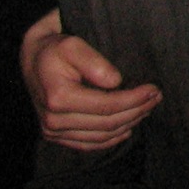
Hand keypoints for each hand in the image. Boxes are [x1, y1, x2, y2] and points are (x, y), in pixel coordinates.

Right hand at [22, 11, 159, 152]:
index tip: (154, 89)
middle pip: (107, 123)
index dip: (135, 99)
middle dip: (136, 111)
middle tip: (156, 98)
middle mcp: (53, 120)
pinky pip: (88, 144)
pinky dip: (110, 139)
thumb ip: (95, 62)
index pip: (107, 105)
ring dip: (128, 124)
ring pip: (101, 136)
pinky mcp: (54, 135)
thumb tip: (116, 82)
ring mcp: (52, 131)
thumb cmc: (55, 49)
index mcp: (59, 98)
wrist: (33, 59)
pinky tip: (127, 129)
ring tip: (147, 109)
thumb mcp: (73, 45)